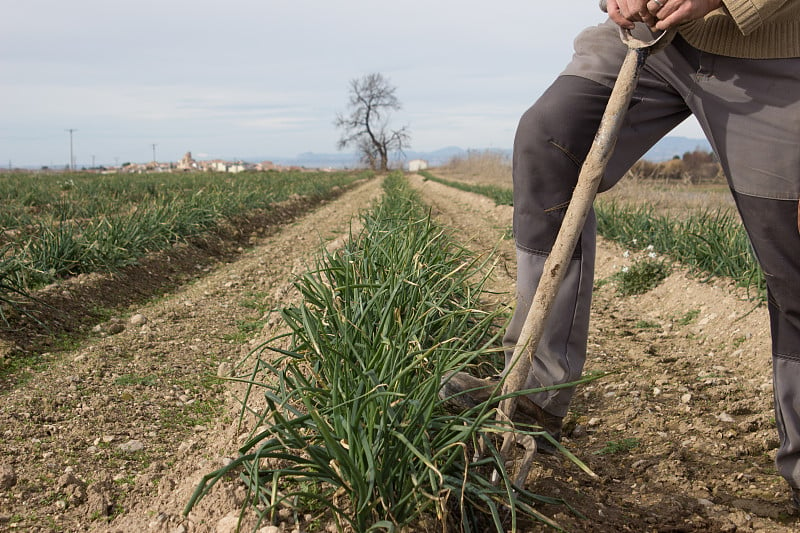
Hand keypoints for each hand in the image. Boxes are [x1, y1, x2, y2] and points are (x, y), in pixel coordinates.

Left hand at [607, 0, 722, 30]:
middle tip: (654, 15)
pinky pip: (666, 22)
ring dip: (658, 20)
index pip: (647, 1)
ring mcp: (679, 0)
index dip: (646, 7)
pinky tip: (663, 24)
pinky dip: (662, 26)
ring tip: (663, 18)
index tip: (647, 11)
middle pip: (651, 7)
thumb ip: (656, 2)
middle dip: (650, 14)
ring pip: (658, 16)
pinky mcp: (685, 10)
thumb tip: (639, 12)